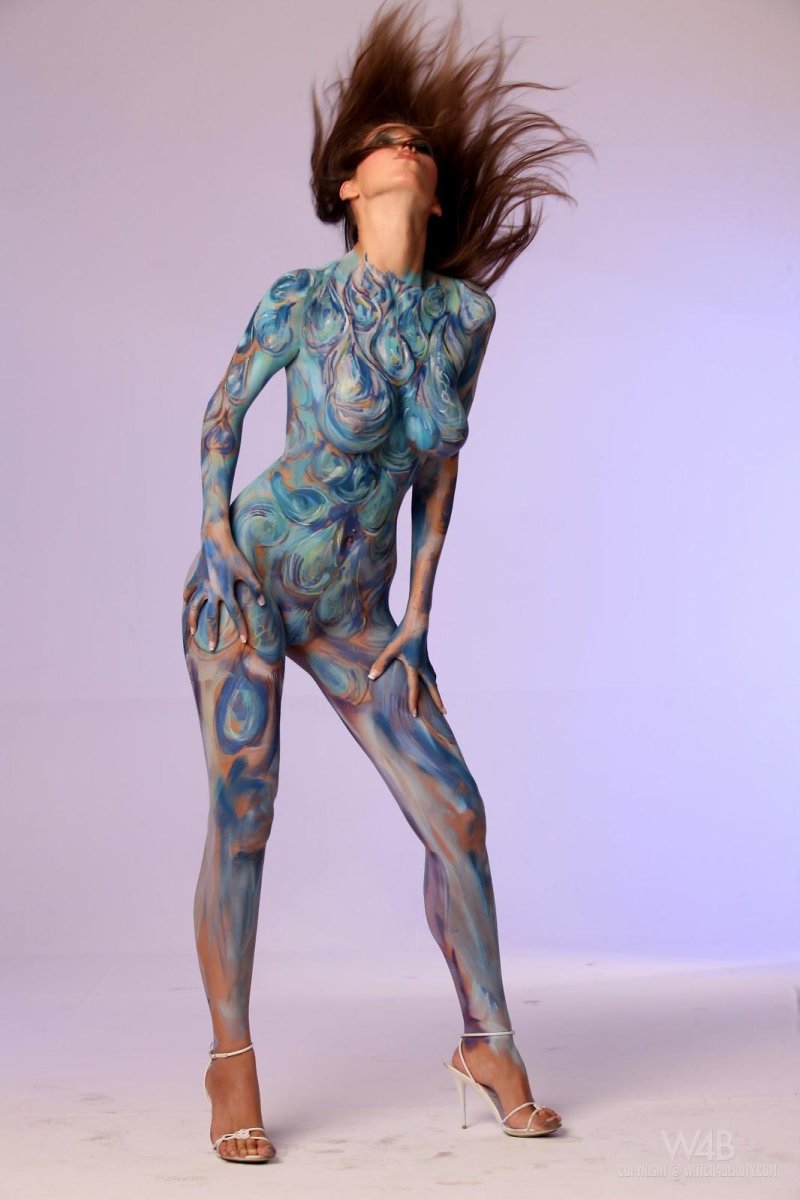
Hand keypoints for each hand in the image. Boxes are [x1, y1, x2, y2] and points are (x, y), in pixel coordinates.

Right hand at [183, 523, 265, 648]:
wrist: (215, 539)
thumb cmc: (234, 555)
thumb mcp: (248, 571)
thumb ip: (256, 588)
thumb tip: (263, 603)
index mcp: (226, 591)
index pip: (235, 614)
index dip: (241, 627)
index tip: (244, 640)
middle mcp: (212, 591)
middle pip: (211, 617)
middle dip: (212, 633)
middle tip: (213, 648)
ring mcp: (202, 585)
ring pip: (194, 607)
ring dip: (193, 621)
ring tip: (193, 633)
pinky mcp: (196, 578)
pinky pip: (190, 591)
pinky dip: (187, 597)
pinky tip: (185, 603)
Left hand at [367, 613, 445, 717]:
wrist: (418, 620)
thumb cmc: (403, 634)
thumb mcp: (390, 649)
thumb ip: (381, 663)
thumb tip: (372, 676)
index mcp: (415, 668)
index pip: (415, 690)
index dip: (414, 703)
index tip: (415, 715)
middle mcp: (423, 666)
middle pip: (433, 688)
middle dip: (438, 701)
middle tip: (445, 713)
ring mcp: (426, 661)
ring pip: (433, 680)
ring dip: (436, 691)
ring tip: (438, 699)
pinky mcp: (425, 655)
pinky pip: (430, 673)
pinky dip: (432, 680)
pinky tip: (429, 679)